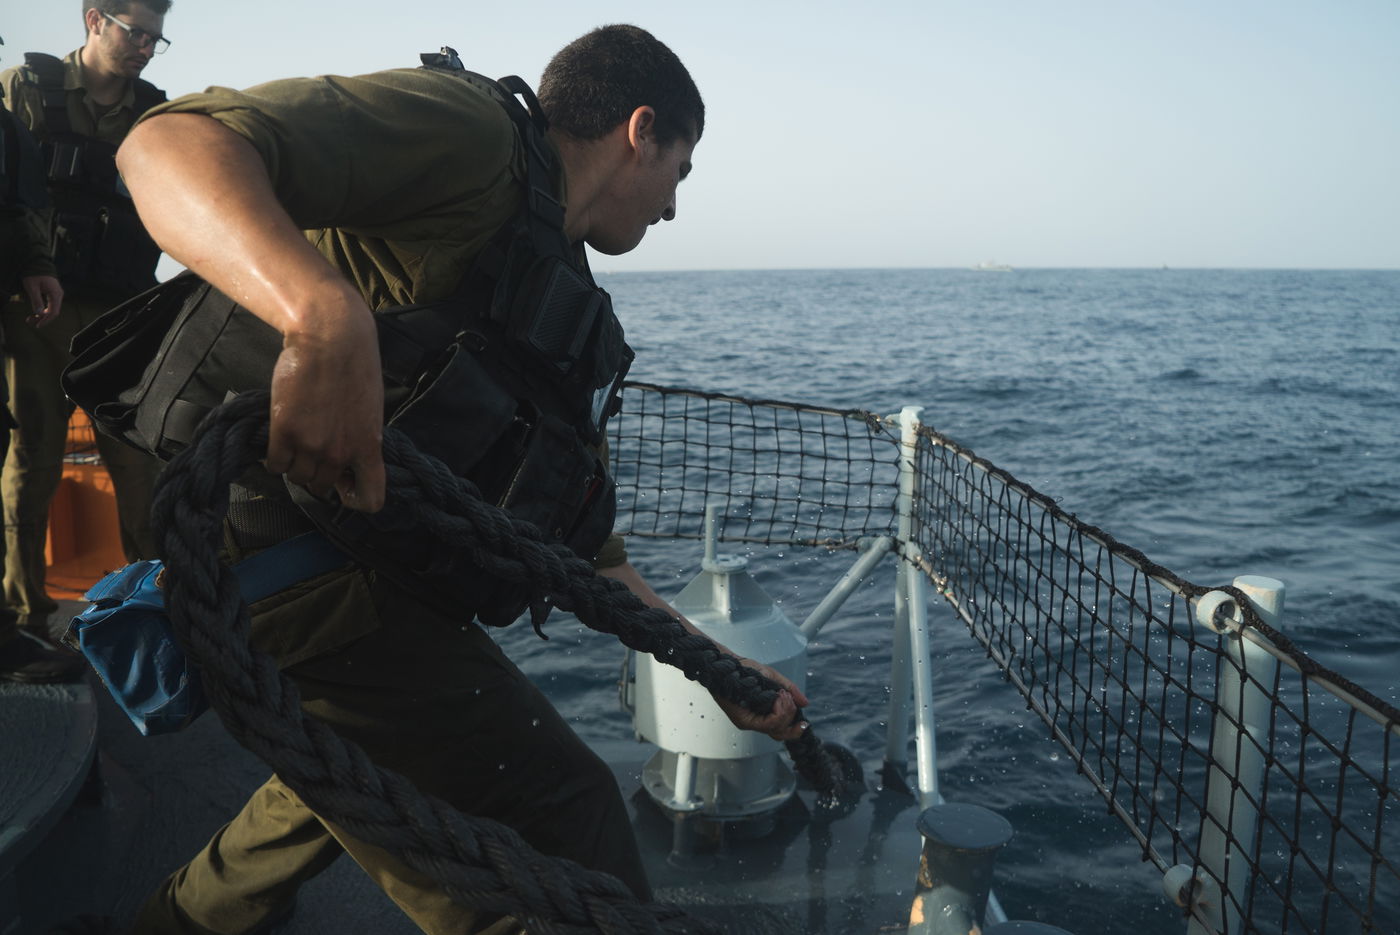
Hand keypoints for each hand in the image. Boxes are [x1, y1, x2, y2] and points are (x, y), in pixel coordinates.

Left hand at [20, 275, 62, 327]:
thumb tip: (39, 313)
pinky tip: (36, 312)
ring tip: (31, 318)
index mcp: (56, 294)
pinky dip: (43, 310)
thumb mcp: (32, 287)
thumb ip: (36, 300)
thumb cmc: (34, 274)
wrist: (38, 264)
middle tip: (30, 322)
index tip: (37, 325)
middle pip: (53, 312)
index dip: (46, 320)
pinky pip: (50, 305)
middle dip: (42, 319)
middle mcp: (59, 295)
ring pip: (51, 309)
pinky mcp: (53, 294)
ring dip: (42, 315)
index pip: (53, 312)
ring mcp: (57, 295)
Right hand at [266, 286, 385, 511]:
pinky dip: (274, 457)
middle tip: (312, 450)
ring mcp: (311, 445)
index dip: (356, 498)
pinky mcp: (284, 431)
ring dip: (294, 465)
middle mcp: (340, 454)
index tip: (346, 484)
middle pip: (321, 487)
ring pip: (296, 477)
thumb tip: (349, 464)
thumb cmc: (355, 369)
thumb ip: (361, 441)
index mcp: (368, 449)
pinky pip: (275, 464)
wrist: (330, 340)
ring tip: (297, 440)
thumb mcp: (370, 412)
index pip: (370, 500)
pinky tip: (280, 439)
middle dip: (316, 474)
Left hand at [714, 657, 810, 741]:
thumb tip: (805, 703)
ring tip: (782, 694)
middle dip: (791, 718)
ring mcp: (748, 723)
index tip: (805, 723)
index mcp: (762, 714)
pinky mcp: (743, 721)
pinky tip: (778, 697)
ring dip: (785, 711)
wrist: (729, 664)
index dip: (794, 731)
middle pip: (780, 734)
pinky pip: (767, 724)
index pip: (780, 731)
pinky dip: (778, 712)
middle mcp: (755, 722)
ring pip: (775, 729)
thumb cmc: (747, 670)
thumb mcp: (773, 678)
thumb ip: (790, 690)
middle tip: (790, 700)